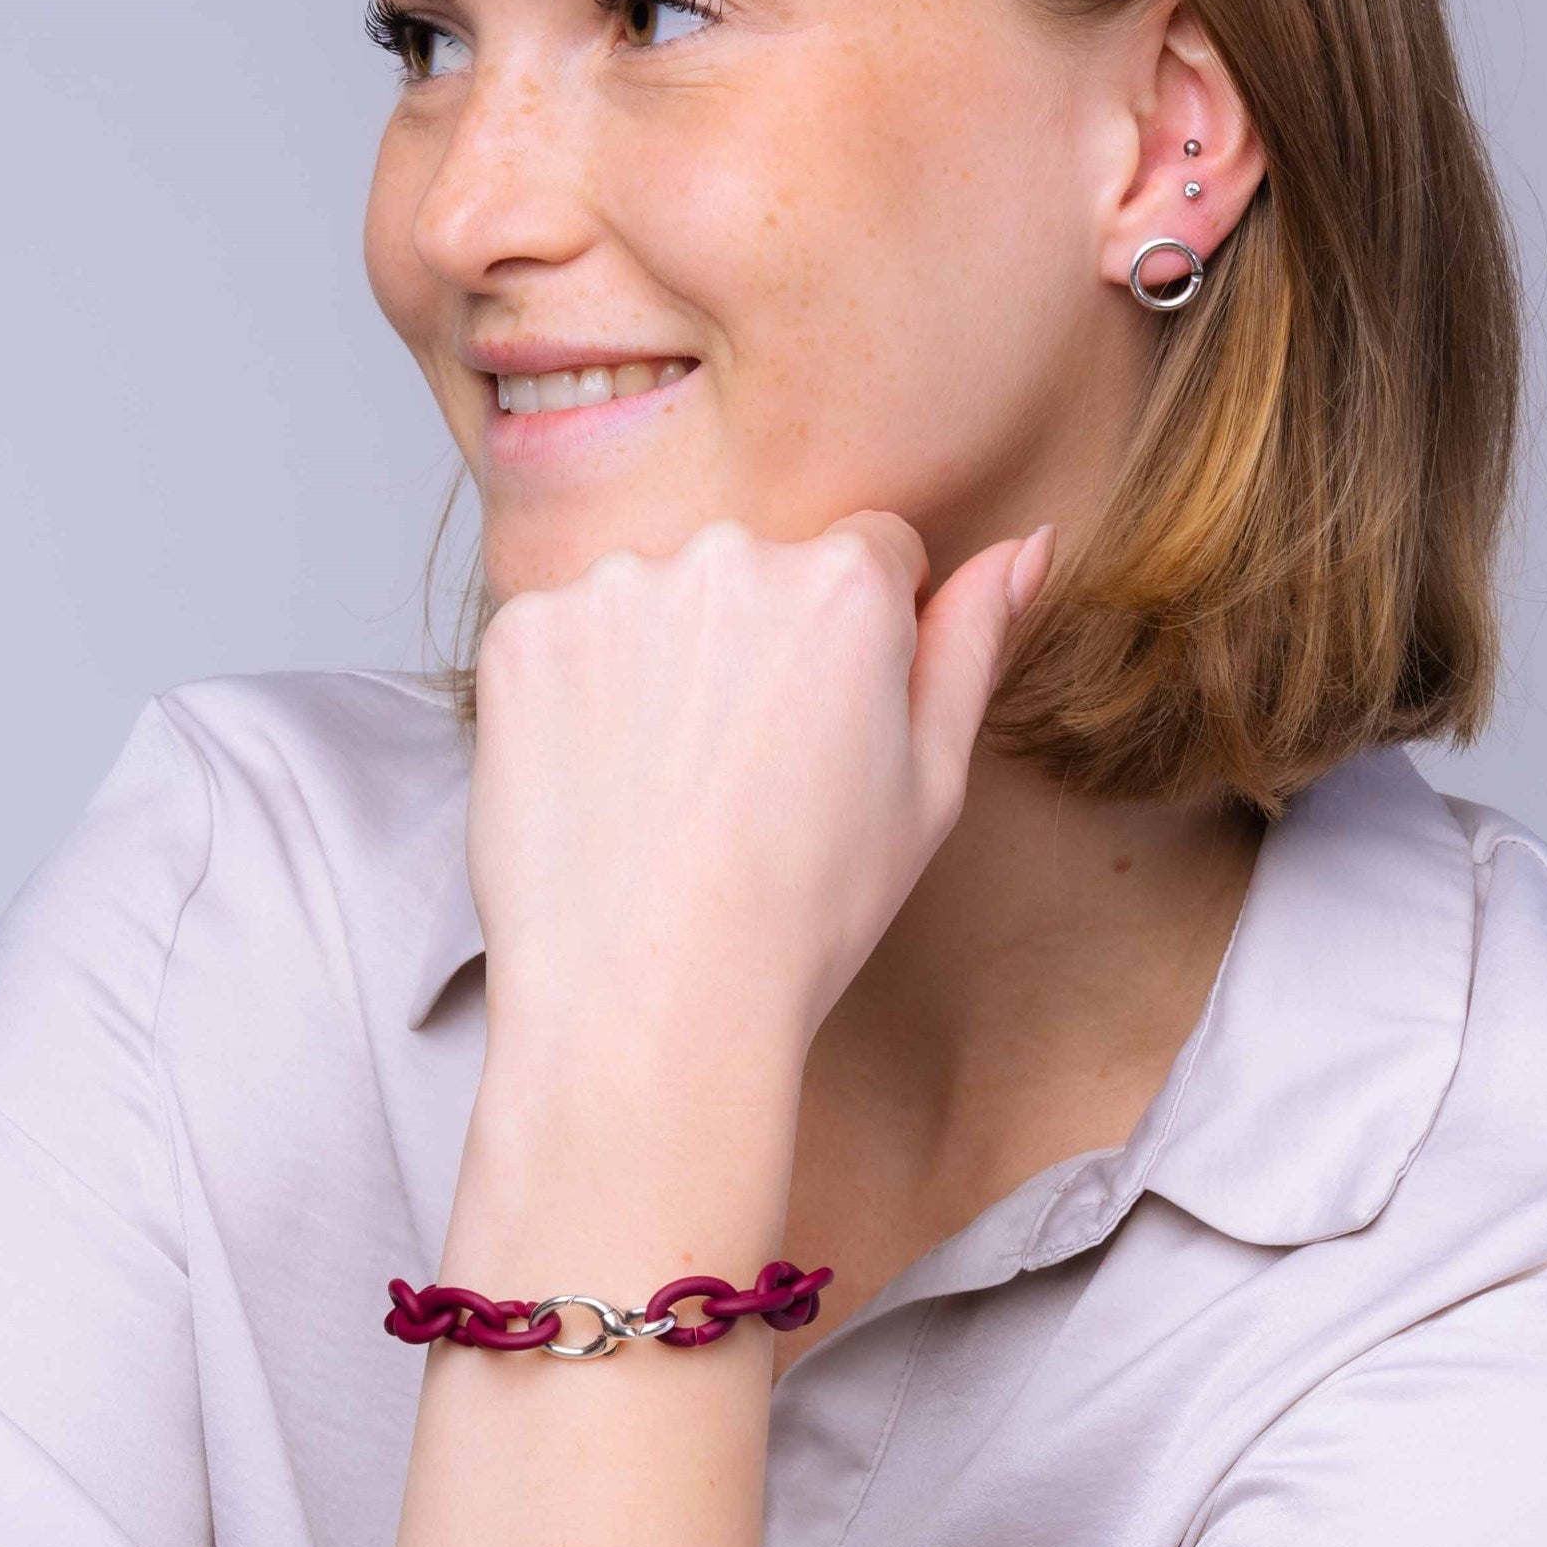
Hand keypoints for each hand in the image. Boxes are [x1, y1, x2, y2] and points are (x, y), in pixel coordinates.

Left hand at [465, 512, 1052, 1068]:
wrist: (648, 1001)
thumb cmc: (801, 916)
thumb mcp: (929, 788)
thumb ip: (971, 647)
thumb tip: (1024, 546)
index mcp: (846, 583)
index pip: (871, 553)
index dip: (854, 648)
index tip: (820, 735)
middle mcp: (728, 557)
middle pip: (755, 572)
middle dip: (754, 648)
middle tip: (740, 783)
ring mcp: (612, 591)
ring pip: (654, 603)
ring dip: (660, 667)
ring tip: (664, 794)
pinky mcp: (522, 637)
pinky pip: (562, 639)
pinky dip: (574, 699)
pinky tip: (599, 788)